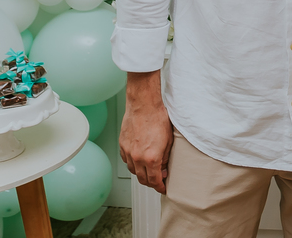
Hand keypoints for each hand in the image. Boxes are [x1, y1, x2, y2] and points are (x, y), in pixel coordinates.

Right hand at [120, 73, 172, 192]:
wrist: (144, 105)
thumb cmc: (158, 118)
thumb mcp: (169, 141)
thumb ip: (165, 158)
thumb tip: (164, 169)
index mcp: (151, 158)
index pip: (154, 180)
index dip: (160, 186)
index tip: (163, 188)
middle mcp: (137, 157)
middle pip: (143, 179)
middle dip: (151, 183)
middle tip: (157, 181)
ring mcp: (128, 152)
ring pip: (133, 171)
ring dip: (141, 174)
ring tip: (149, 171)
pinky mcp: (122, 145)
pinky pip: (126, 161)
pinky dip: (133, 164)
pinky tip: (139, 161)